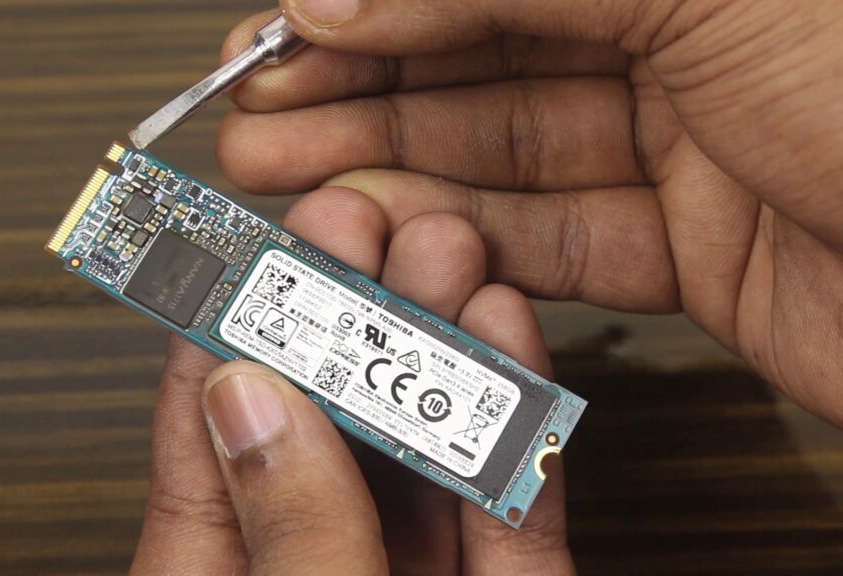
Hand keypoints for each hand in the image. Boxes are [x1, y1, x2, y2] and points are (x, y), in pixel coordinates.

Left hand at [129, 190, 570, 574]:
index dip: (232, 327)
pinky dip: (519, 434)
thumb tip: (253, 402)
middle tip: (367, 222)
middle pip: (329, 423)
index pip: (210, 437)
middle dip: (353, 313)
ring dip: (440, 349)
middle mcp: (317, 567)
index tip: (254, 243)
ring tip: (448, 254)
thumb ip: (288, 532)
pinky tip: (511, 348)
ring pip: (426, 453)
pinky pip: (511, 517)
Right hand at [216, 1, 842, 424]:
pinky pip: (560, 235)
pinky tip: (393, 230)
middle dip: (359, 82)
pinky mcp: (702, 245)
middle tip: (259, 110)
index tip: (282, 26)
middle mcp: (698, 31)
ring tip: (290, 176)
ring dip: (391, 164)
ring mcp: (696, 141)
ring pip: (507, 149)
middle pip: (487, 51)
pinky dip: (469, 237)